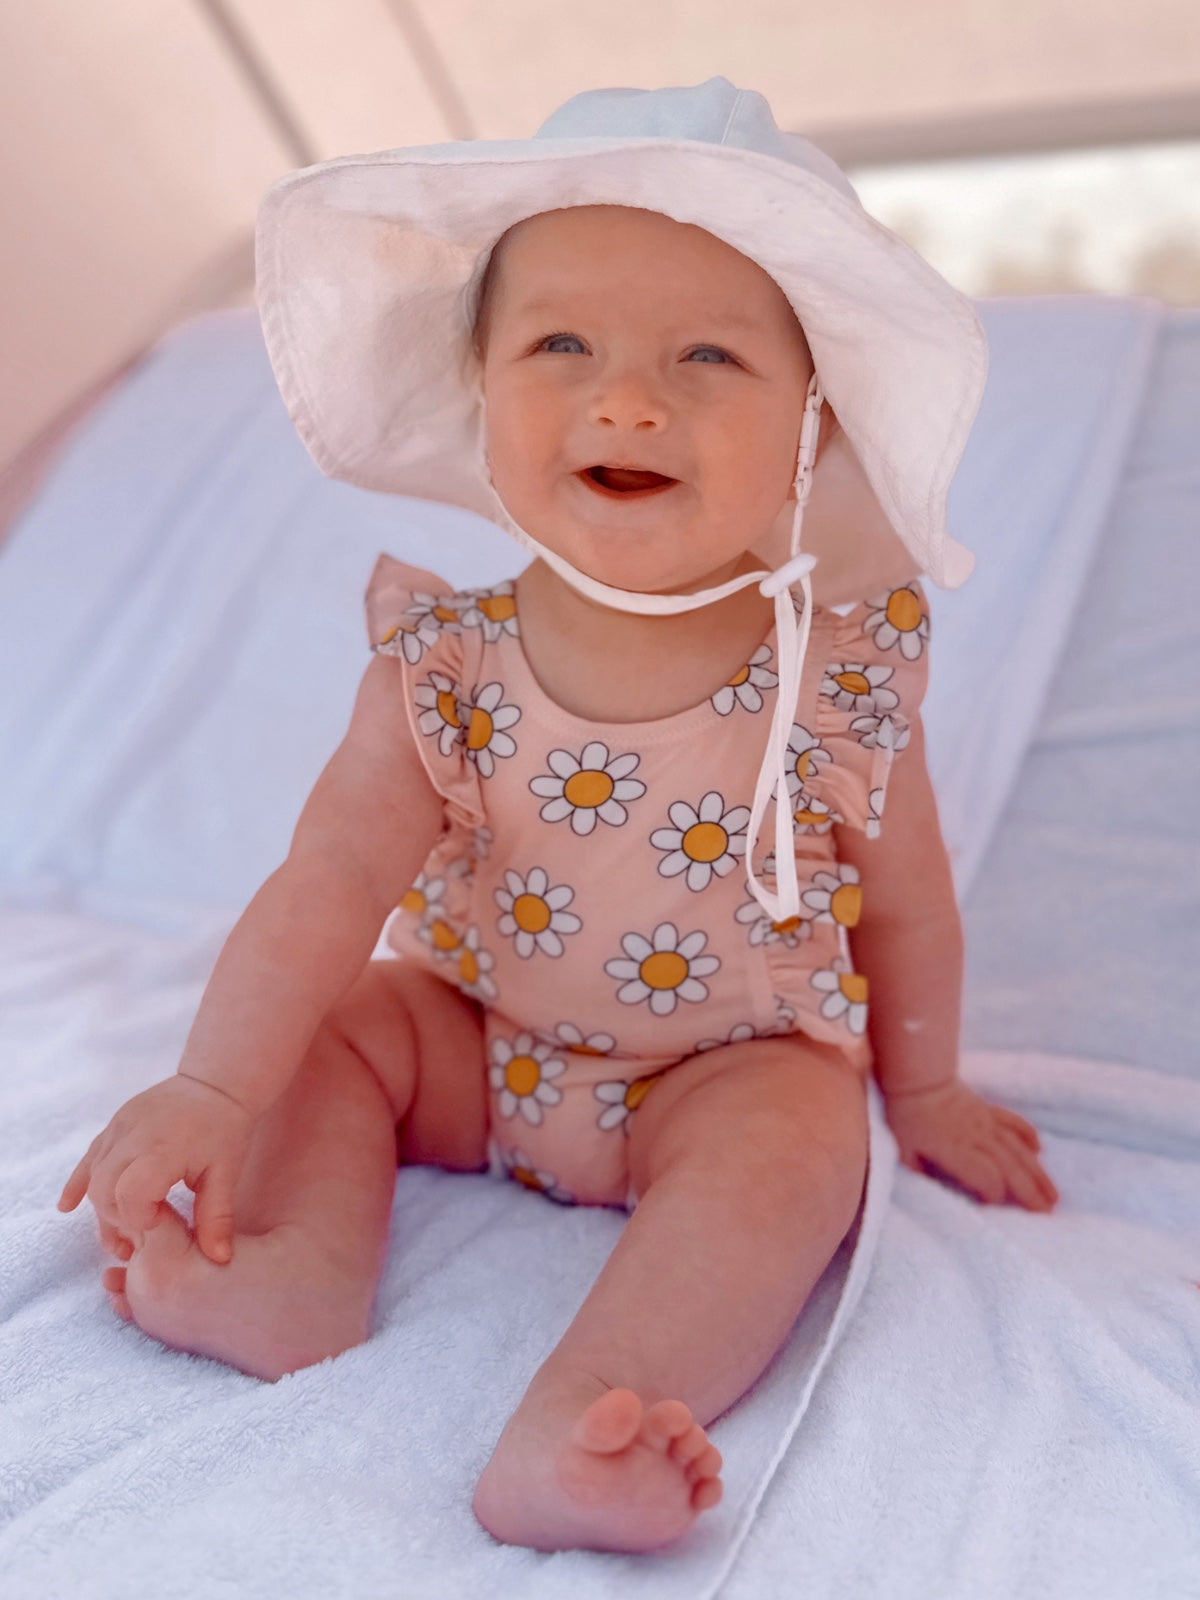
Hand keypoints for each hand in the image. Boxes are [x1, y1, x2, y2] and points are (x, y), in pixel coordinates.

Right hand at [57, 1074, 255, 1263]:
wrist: (215, 1083)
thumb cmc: (225, 1128)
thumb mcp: (226, 1173)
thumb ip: (216, 1216)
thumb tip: (220, 1260)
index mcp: (161, 1149)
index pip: (129, 1196)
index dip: (141, 1220)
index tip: (164, 1224)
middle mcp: (132, 1137)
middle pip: (103, 1192)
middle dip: (118, 1222)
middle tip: (141, 1237)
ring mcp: (118, 1129)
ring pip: (93, 1179)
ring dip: (102, 1210)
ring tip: (122, 1235)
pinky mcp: (112, 1126)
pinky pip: (87, 1158)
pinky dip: (78, 1183)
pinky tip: (67, 1206)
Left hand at [884, 1079, 1058, 1212]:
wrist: (918, 1076)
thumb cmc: (906, 1115)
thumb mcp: (903, 1149)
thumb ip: (919, 1174)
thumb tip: (930, 1194)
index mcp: (956, 1148)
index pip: (985, 1175)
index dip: (995, 1194)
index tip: (997, 1207)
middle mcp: (978, 1137)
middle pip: (1010, 1167)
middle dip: (1030, 1192)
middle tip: (1047, 1215)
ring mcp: (987, 1122)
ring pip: (1019, 1149)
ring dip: (1037, 1173)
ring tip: (1053, 1195)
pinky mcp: (989, 1110)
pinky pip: (1014, 1123)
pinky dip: (1029, 1136)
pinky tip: (1039, 1150)